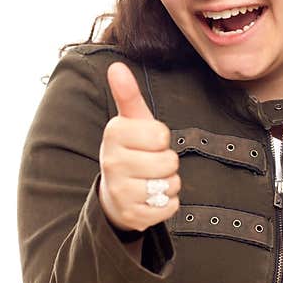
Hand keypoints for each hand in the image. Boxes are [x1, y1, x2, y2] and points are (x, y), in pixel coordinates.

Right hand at [98, 62, 180, 232]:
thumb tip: (117, 66)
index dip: (161, 139)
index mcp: (113, 134)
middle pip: (168, 161)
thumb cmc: (130, 150)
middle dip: (167, 163)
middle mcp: (112, 162)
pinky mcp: (132, 216)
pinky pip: (169, 207)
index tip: (146, 142)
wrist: (113, 194)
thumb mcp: (130, 122)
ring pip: (170, 185)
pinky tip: (150, 198)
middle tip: (149, 164)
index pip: (161, 134)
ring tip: (150, 180)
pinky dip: (167, 204)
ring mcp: (120, 191)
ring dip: (168, 183)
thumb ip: (127, 94)